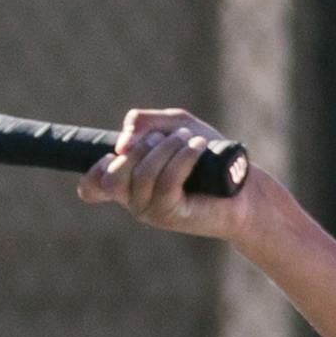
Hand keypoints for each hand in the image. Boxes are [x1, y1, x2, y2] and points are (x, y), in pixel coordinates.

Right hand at [79, 106, 256, 238]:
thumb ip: (143, 122)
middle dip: (140, 147)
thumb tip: (122, 144)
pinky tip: (198, 147)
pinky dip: (182, 157)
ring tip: (191, 139)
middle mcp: (134, 200)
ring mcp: (150, 211)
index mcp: (129, 182)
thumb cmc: (208, 156)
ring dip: (167, 147)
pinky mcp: (171, 214)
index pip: (91, 188)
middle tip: (168, 138)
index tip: (118, 155)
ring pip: (141, 174)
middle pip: (112, 175)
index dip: (93, 171)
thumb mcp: (174, 125)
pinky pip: (166, 181)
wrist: (244, 186)